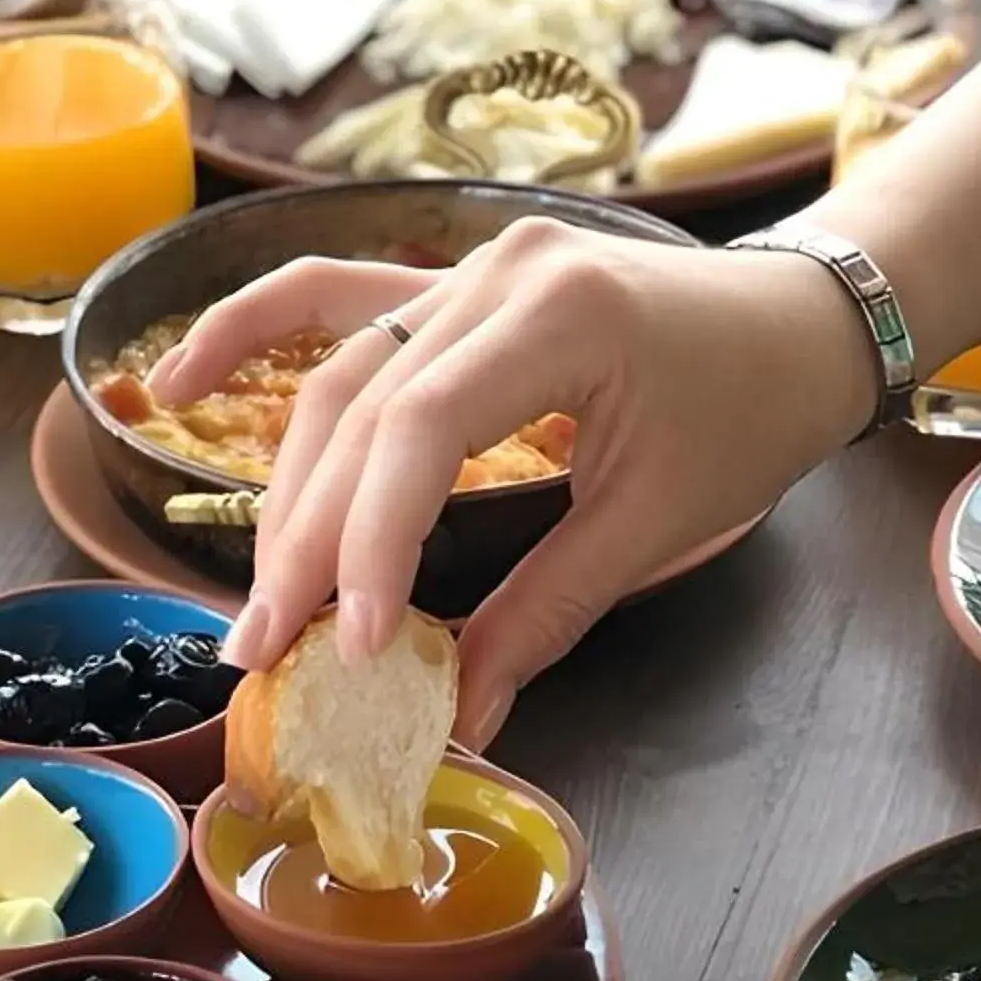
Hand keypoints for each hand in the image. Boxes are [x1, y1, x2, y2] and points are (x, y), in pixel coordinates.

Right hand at [146, 222, 880, 746]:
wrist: (807, 318)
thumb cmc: (753, 411)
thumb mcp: (661, 521)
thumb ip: (551, 608)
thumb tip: (465, 713)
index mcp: (561, 314)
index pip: (424, 431)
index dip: (374, 541)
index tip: (353, 643)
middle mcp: (495, 273)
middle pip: (363, 411)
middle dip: (307, 541)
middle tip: (266, 651)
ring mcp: (465, 267)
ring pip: (338, 377)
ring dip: (282, 489)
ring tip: (251, 597)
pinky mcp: (449, 285)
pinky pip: (332, 300)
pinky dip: (250, 334)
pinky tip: (172, 381)